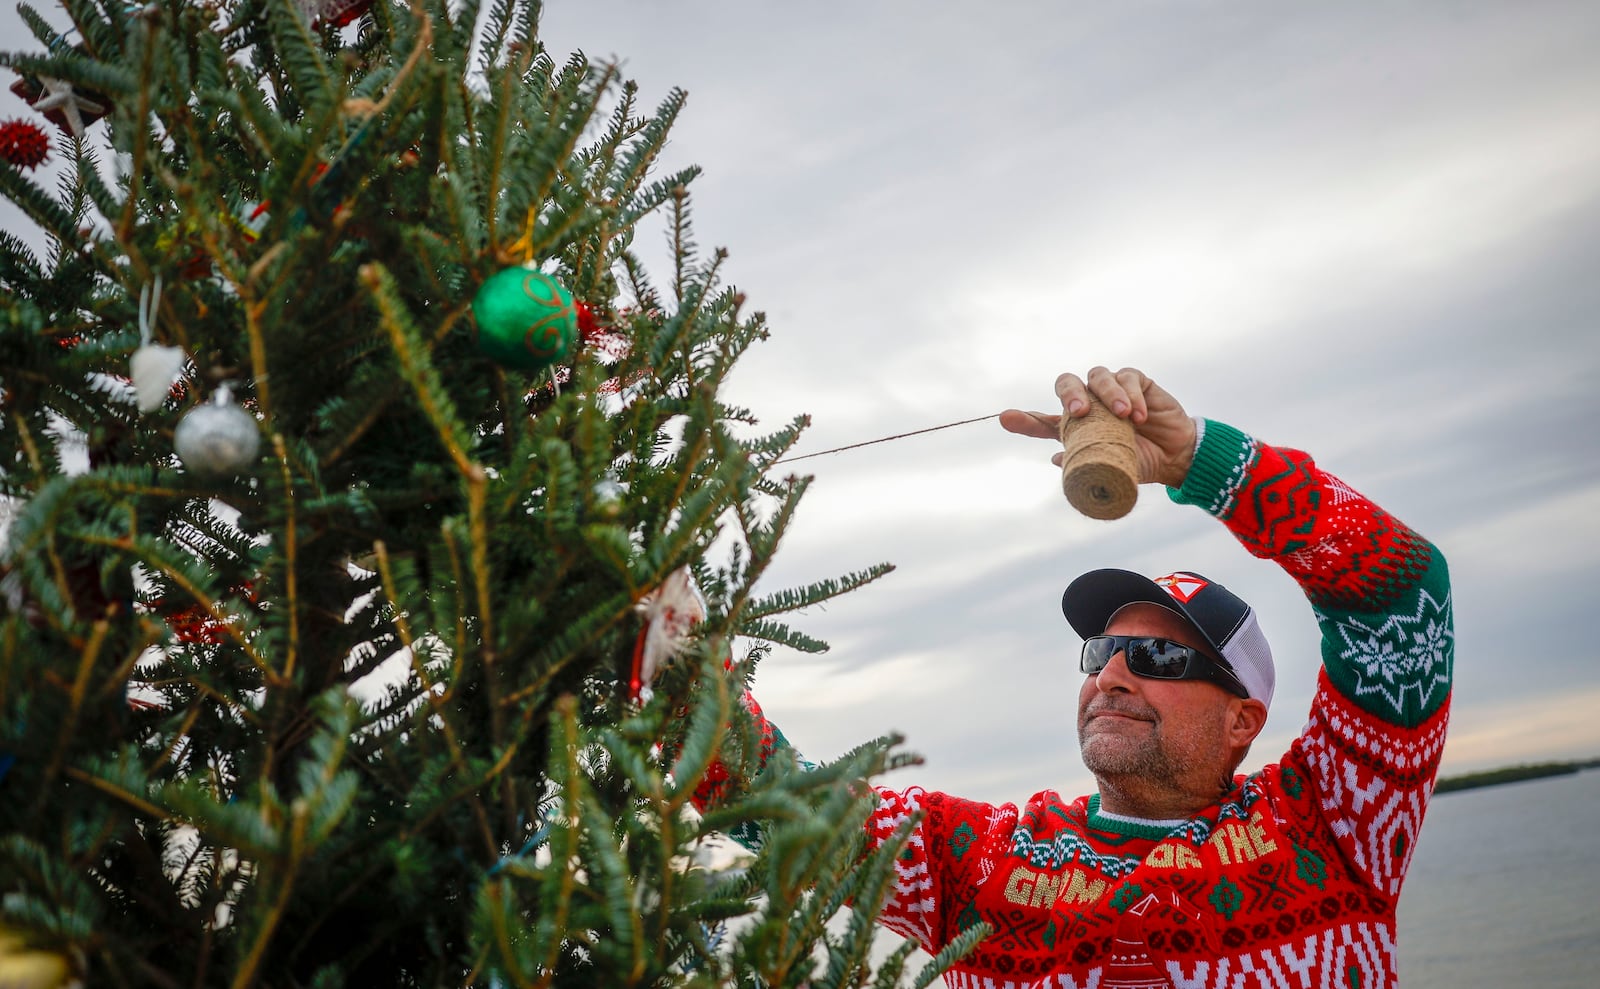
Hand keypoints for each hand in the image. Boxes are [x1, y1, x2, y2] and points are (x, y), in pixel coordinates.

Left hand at [999, 367, 1197, 487]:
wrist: (1175, 457)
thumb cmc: (1139, 461)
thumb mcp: (1113, 466)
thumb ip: (1086, 464)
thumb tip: (1054, 459)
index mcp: (1076, 427)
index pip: (1043, 422)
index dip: (1024, 420)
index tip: (1005, 419)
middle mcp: (1090, 403)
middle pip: (1066, 384)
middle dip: (1070, 394)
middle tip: (1080, 411)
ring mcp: (1111, 389)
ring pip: (1097, 377)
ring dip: (1109, 394)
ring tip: (1124, 416)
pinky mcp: (1136, 381)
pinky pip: (1127, 377)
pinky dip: (1132, 395)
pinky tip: (1140, 416)